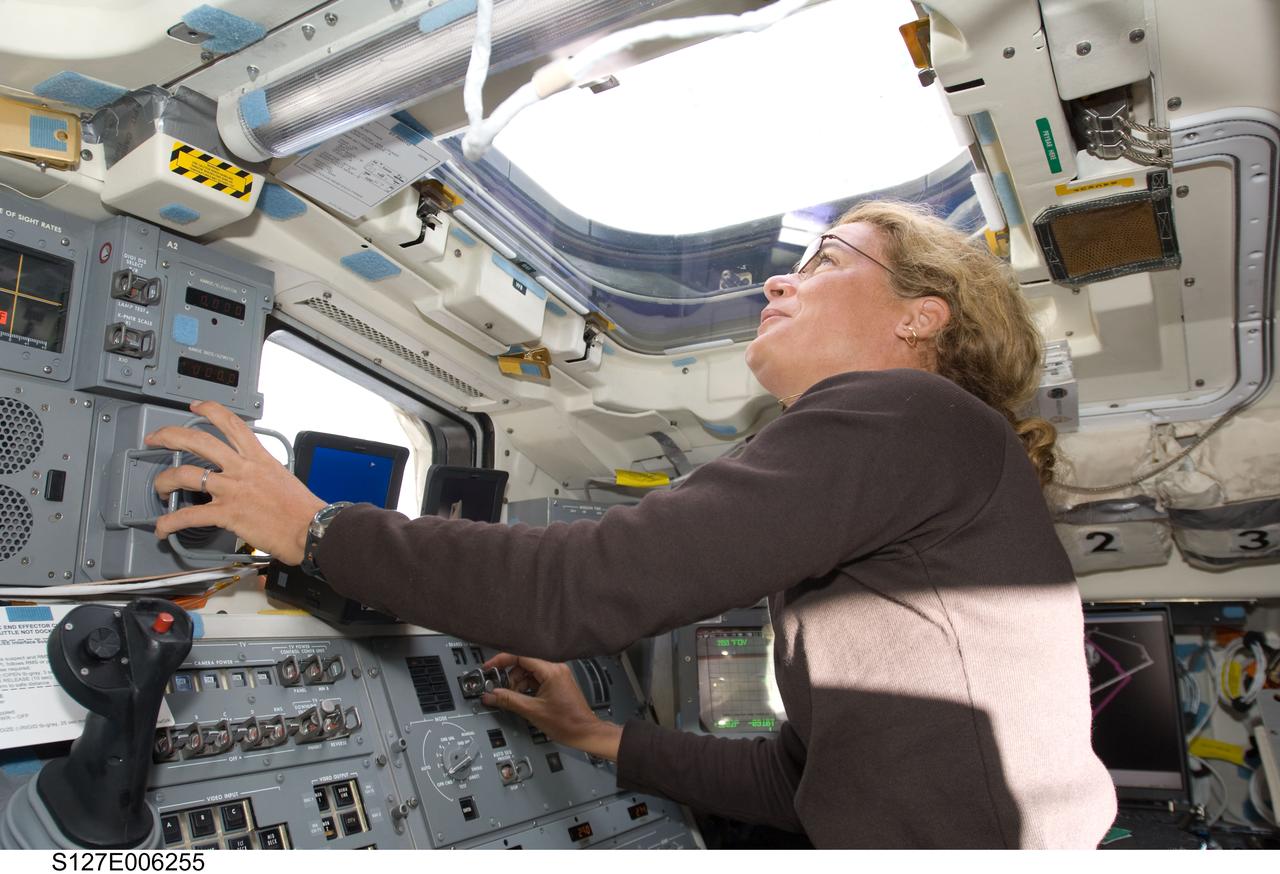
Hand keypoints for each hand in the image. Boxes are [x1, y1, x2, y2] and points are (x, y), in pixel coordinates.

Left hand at [145, 400, 324, 564]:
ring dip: (164, 480)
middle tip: (156, 438)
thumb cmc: (303, 510)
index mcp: (258, 458)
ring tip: (159, 487)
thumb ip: (263, 474)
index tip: (196, 407)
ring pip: (185, 474)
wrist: (311, 529)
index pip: (231, 423)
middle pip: (198, 441)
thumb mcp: (284, 478)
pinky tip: (162, 527)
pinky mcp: (226, 513)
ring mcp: (232, 490)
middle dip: (170, 436)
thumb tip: (253, 480)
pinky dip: (169, 522)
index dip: (209, 410)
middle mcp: (242, 469)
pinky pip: (188, 515)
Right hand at [481, 654, 621, 761]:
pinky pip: (537, 679)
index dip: (502, 660)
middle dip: (511, 677)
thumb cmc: (567, 722)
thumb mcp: (532, 710)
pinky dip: (527, 688)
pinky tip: (524, 700)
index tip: (489, 667)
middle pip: (524, 664)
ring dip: (518, 684)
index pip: (521, 655)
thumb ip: (508, 700)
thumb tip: (491, 695)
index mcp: (551, 670)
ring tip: (515, 699)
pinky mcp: (558, 683)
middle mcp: (556, 668)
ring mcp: (558, 675)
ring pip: (529, 672)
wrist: (584, 733)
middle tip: (502, 690)